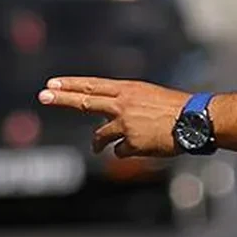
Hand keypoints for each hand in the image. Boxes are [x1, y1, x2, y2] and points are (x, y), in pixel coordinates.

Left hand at [38, 77, 187, 157]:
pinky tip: (141, 149)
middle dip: (61, 99)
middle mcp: (122, 104)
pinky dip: (127, 152)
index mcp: (128, 90)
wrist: (194, 121)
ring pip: (100, 136)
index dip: (71, 85)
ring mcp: (125, 124)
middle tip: (42, 95)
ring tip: (98, 148)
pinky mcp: (131, 143)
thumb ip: (128, 104)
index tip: (52, 84)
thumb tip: (110, 119)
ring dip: (98, 143)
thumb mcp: (149, 97)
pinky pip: (120, 151)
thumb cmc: (177, 109)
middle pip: (85, 102)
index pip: (93, 85)